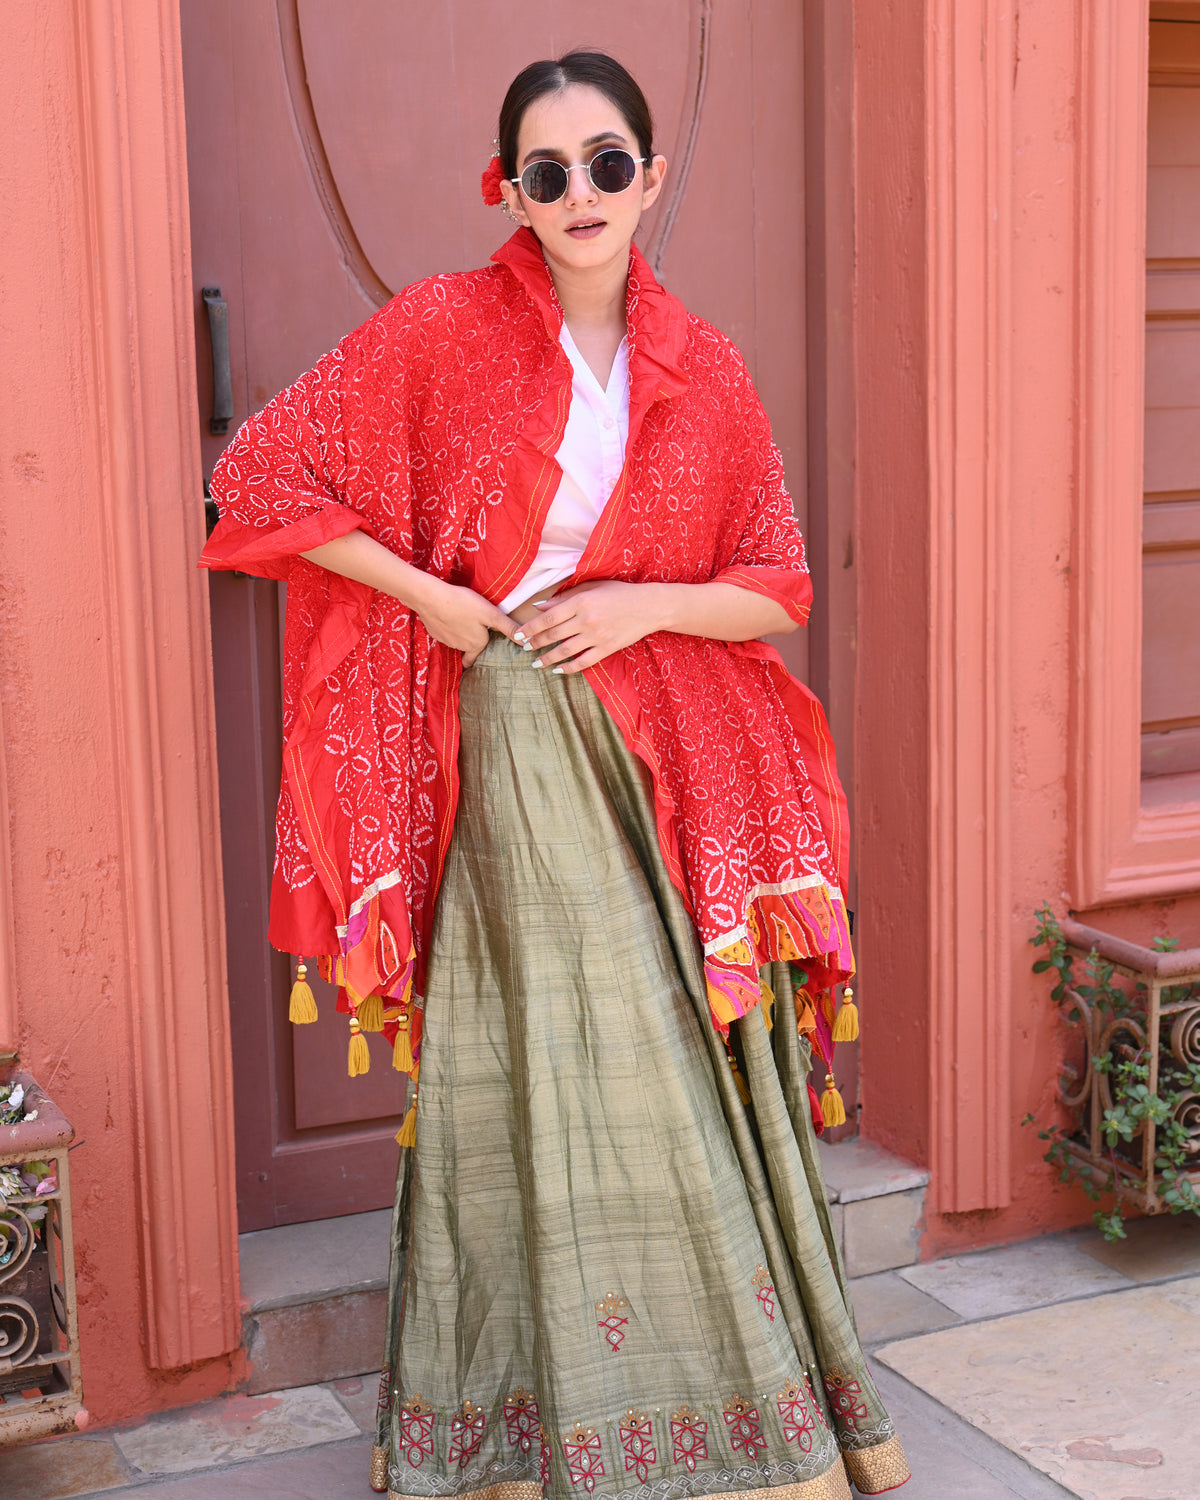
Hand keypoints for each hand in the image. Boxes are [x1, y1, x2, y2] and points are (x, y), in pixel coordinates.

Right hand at [410, 577, 515, 667]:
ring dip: (459, 634)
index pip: (479, 653)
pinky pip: (443, 633)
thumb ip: (508, 628)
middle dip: (470, 641)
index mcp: (476, 644)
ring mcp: (445, 641)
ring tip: (461, 618)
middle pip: (468, 647)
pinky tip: (447, 615)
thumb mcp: (490, 614)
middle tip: (472, 627)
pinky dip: (446, 627)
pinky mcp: (434, 633)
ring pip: (456, 641)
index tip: (482, 644)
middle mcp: (461, 647)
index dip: (481, 648)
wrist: (430, 598)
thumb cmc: (463, 603)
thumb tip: (527, 642)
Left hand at [514, 580, 665, 672]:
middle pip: (554, 635)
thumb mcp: (591, 588)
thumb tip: (540, 607)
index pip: (548, 618)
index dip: (530, 628)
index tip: (518, 634)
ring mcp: (597, 636)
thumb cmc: (619, 593)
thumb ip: (565, 597)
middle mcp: (587, 620)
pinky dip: (569, 668)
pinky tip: (558, 671)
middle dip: (536, 643)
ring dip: (548, 658)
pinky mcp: (607, 648)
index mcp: (581, 602)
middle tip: (524, 648)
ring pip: (565, 650)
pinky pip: (583, 662)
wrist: (649, 606)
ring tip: (536, 663)